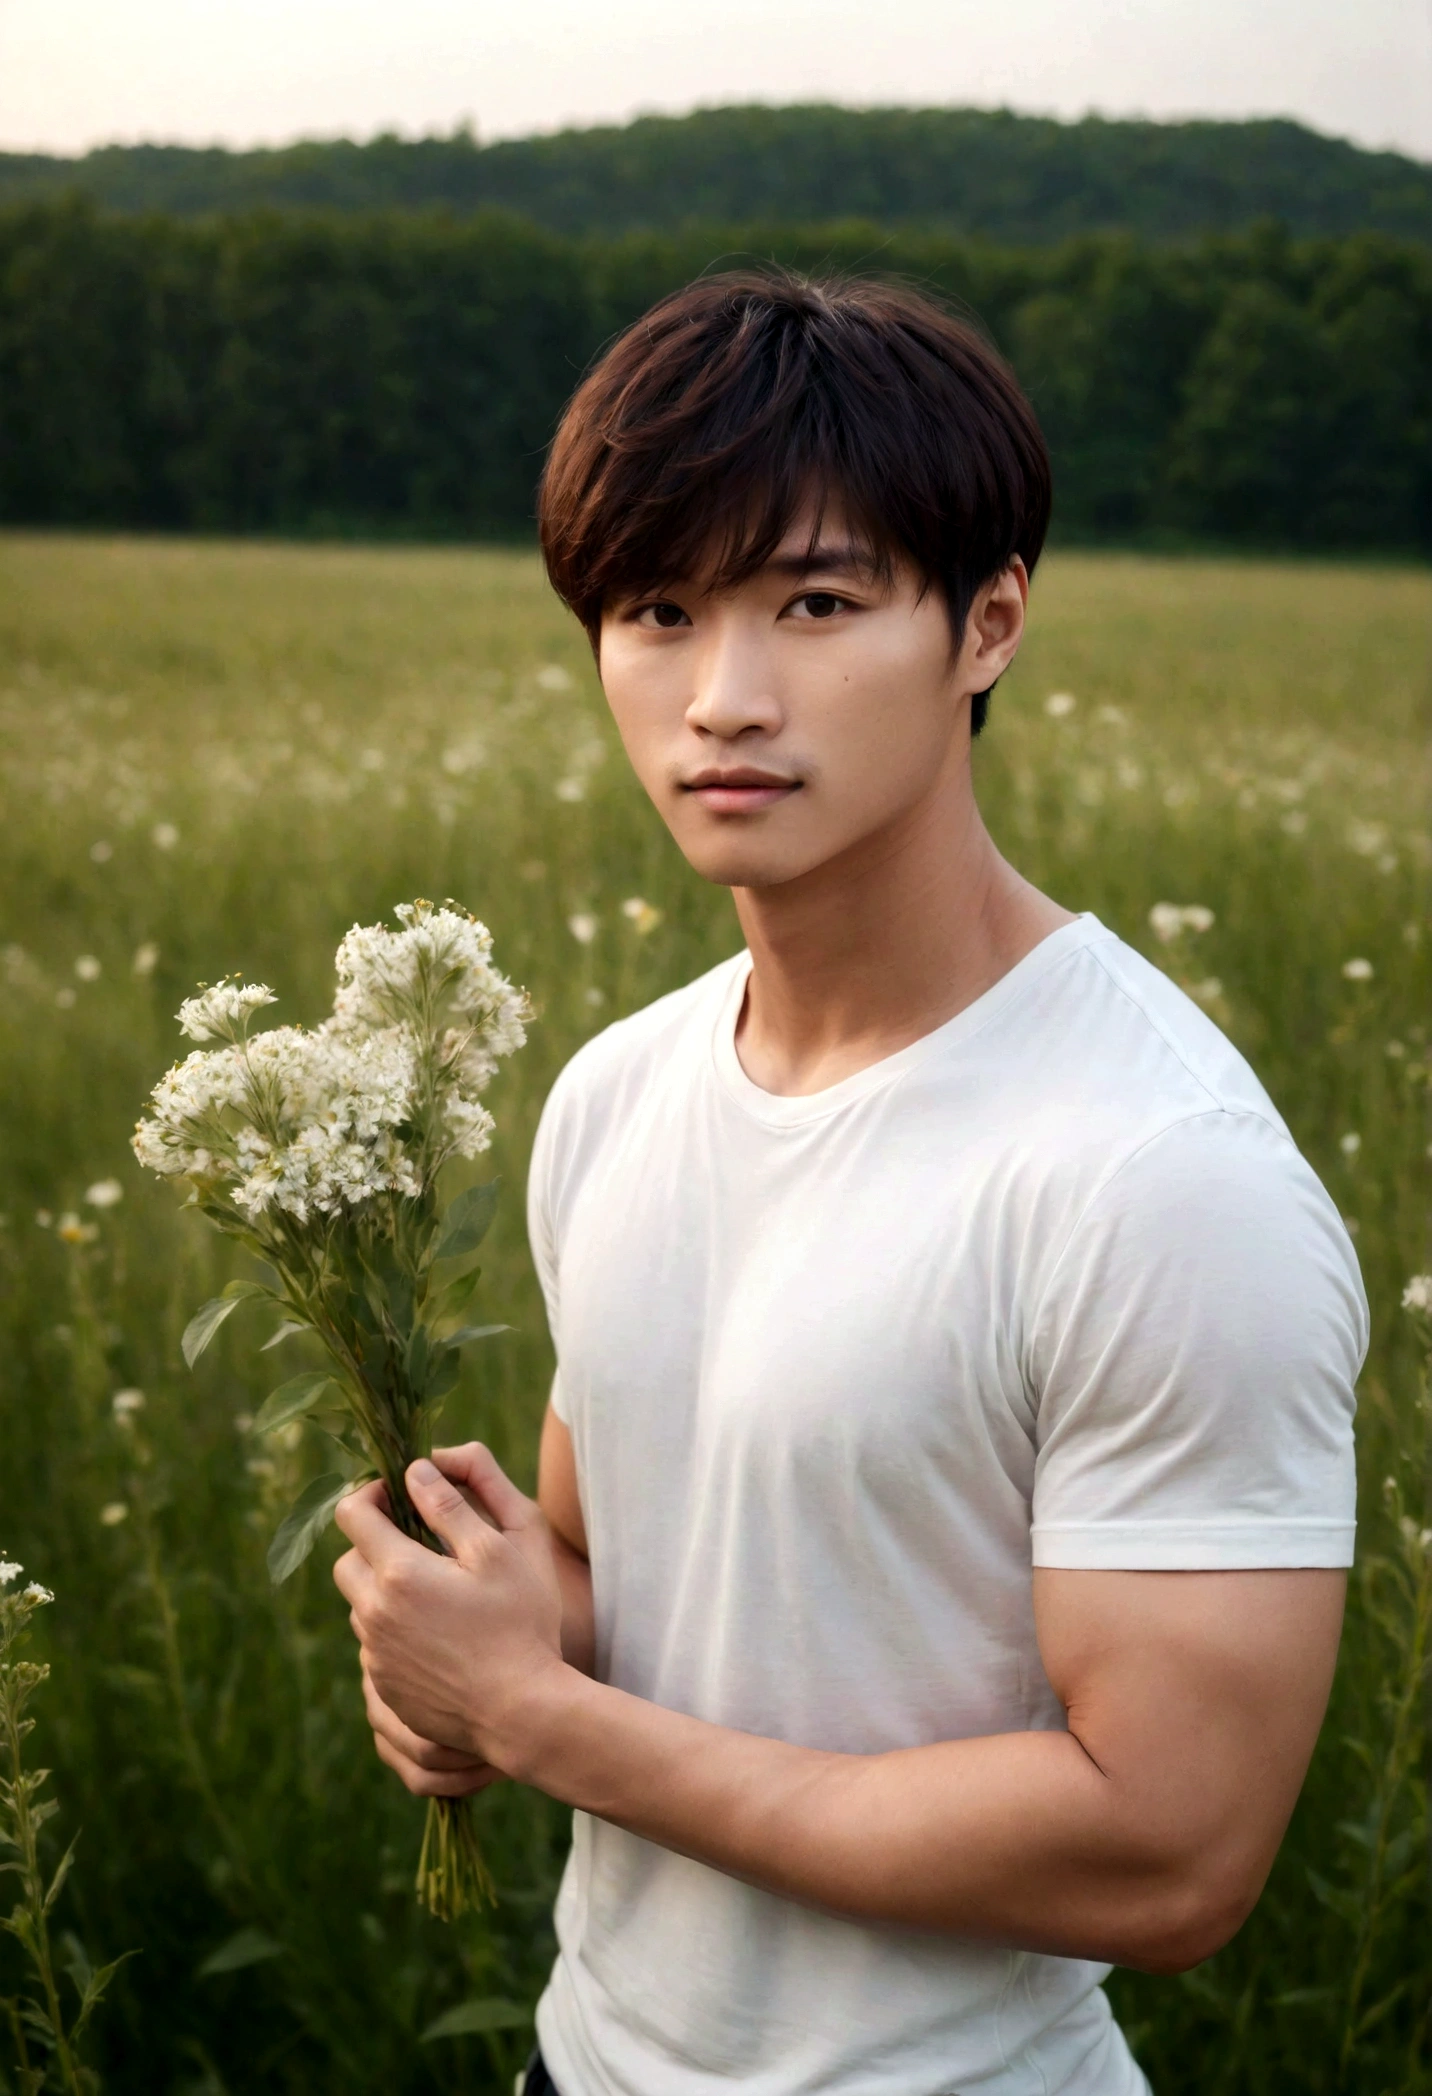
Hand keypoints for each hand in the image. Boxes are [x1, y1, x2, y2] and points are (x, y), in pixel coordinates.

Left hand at [333, 1444, 567, 1778]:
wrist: (522, 1711)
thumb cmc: (520, 1624)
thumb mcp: (498, 1550)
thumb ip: (451, 1505)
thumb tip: (416, 1471)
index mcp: (399, 1572)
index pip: (353, 1513)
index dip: (373, 1492)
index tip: (401, 1492)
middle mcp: (374, 1614)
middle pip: (347, 1561)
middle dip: (374, 1542)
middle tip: (420, 1542)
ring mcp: (377, 1657)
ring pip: (361, 1606)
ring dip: (384, 1589)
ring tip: (437, 1592)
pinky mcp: (387, 1689)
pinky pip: (375, 1646)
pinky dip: (395, 1631)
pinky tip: (439, 1635)